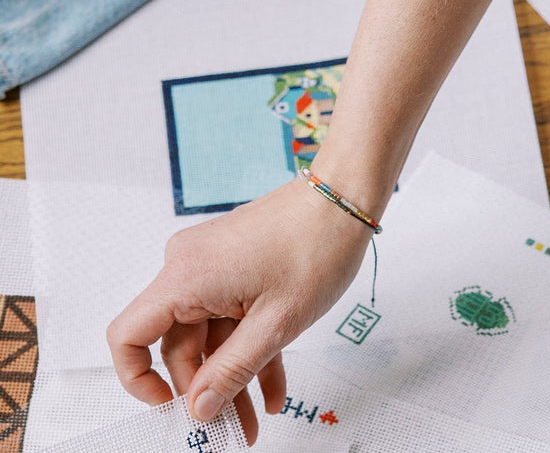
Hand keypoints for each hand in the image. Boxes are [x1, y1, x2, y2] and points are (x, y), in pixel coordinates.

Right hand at [107, 177, 372, 442]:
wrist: (345, 197)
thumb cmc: (316, 245)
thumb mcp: (277, 324)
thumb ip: (232, 370)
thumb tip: (199, 408)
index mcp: (185, 277)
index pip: (128, 336)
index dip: (139, 379)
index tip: (169, 407)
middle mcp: (188, 268)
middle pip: (178, 344)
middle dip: (204, 390)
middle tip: (231, 428)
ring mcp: (211, 266)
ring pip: (211, 335)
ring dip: (232, 375)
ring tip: (254, 418)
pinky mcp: (233, 266)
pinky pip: (231, 316)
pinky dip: (248, 347)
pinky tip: (270, 386)